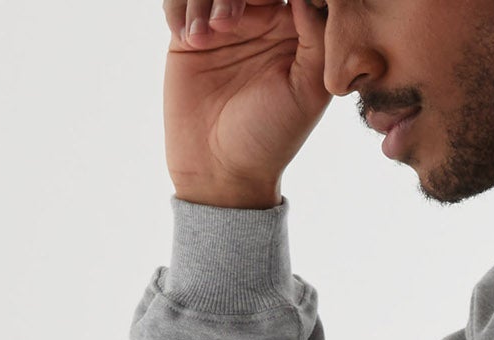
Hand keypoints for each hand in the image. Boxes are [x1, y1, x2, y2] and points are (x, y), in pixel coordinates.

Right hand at [163, 0, 330, 208]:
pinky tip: (188, 40)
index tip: (266, 8)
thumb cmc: (271, 136)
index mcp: (293, 31)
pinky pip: (177, 1)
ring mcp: (221, 27)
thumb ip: (316, 39)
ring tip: (206, 38)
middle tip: (228, 23)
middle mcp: (258, 22)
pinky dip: (179, 9)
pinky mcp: (187, 36)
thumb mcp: (306, 91)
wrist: (221, 168)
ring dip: (205, 0)